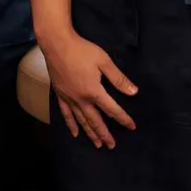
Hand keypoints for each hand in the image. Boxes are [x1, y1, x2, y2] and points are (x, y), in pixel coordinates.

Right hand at [40, 31, 137, 148]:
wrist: (57, 43)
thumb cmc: (82, 50)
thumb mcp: (104, 61)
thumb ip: (118, 78)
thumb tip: (133, 92)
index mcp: (94, 91)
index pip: (112, 110)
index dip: (123, 119)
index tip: (131, 126)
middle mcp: (81, 99)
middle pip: (95, 121)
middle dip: (105, 134)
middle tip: (111, 146)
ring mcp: (69, 98)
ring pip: (81, 121)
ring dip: (90, 133)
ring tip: (97, 145)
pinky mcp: (60, 95)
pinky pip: (66, 114)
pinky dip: (71, 125)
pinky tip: (75, 133)